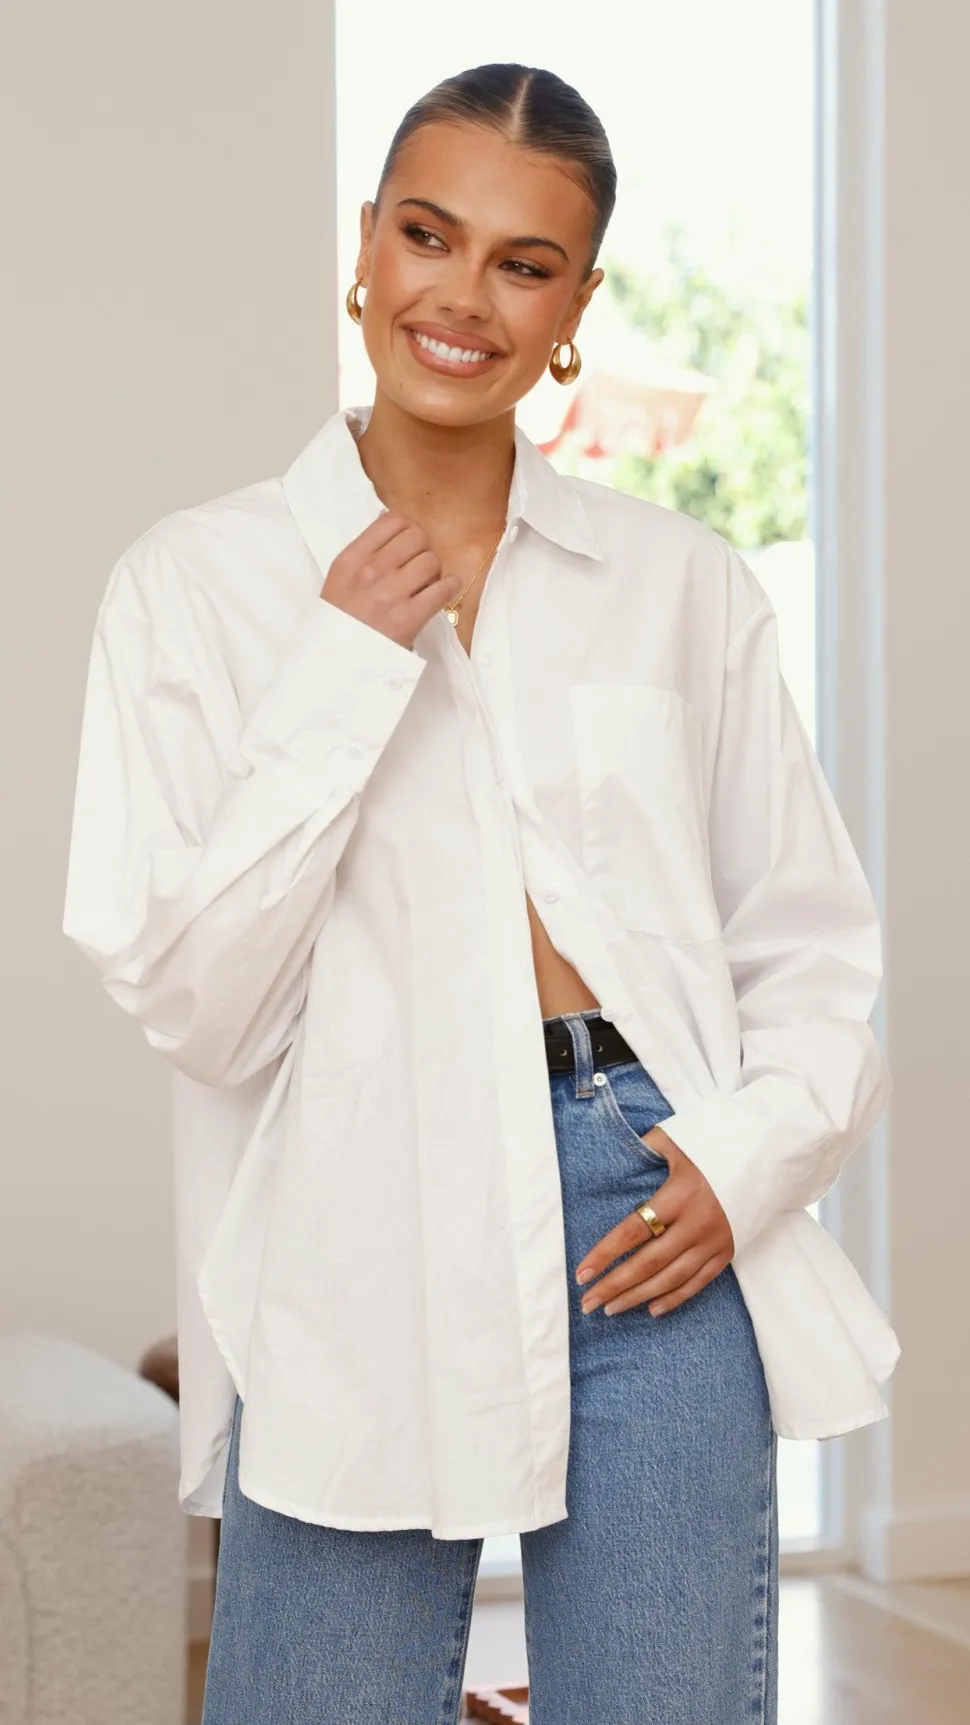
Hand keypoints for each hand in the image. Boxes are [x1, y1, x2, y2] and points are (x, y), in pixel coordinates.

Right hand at [320, 509, 461, 649]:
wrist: (336, 662)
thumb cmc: (339, 620)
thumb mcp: (340, 578)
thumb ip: (364, 552)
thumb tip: (389, 522)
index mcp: (351, 559)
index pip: (392, 520)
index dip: (407, 528)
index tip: (408, 543)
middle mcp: (371, 571)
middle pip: (417, 537)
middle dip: (423, 548)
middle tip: (418, 564)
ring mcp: (391, 594)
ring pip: (432, 561)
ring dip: (434, 571)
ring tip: (427, 583)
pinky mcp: (410, 617)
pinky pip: (444, 589)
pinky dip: (449, 588)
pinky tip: (443, 592)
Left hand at [574, 1125, 734, 1317]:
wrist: (768, 1156)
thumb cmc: (715, 1144)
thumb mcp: (679, 1137)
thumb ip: (646, 1146)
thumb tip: (618, 1153)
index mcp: (678, 1195)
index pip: (633, 1231)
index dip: (605, 1254)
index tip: (581, 1273)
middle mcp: (696, 1223)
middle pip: (648, 1263)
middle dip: (614, 1285)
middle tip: (588, 1303)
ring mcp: (714, 1240)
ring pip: (670, 1278)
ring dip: (638, 1297)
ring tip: (611, 1309)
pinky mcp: (728, 1251)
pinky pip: (698, 1282)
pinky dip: (675, 1298)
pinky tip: (652, 1309)